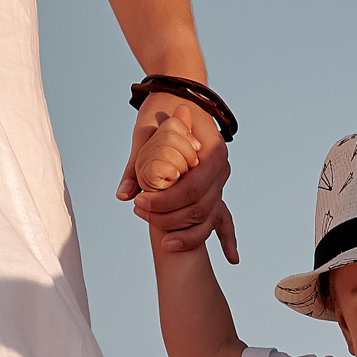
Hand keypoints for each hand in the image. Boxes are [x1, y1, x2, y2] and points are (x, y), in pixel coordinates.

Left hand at [120, 93, 236, 261]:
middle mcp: (222, 170)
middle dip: (171, 218)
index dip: (167, 202)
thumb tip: (124, 196)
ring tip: (165, 245)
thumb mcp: (145, 135)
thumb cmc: (162, 112)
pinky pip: (224, 218)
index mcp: (212, 154)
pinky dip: (228, 239)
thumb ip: (136, 167)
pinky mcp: (215, 190)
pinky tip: (232, 260)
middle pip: (201, 207)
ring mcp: (220, 182)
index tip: (141, 204)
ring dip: (188, 234)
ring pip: (209, 217)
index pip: (192, 188)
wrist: (179, 97)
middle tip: (141, 214)